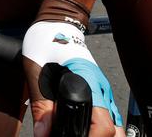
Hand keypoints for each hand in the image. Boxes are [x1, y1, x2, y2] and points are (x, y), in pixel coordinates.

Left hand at [23, 21, 121, 136]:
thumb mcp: (36, 74)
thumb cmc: (46, 42)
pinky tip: (85, 130)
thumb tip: (43, 133)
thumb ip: (41, 106)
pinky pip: (107, 117)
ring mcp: (103, 91)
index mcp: (88, 82)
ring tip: (80, 134)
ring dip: (101, 133)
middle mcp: (101, 88)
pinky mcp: (99, 93)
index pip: (103, 124)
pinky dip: (100, 128)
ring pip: (115, 125)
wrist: (54, 25)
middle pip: (115, 129)